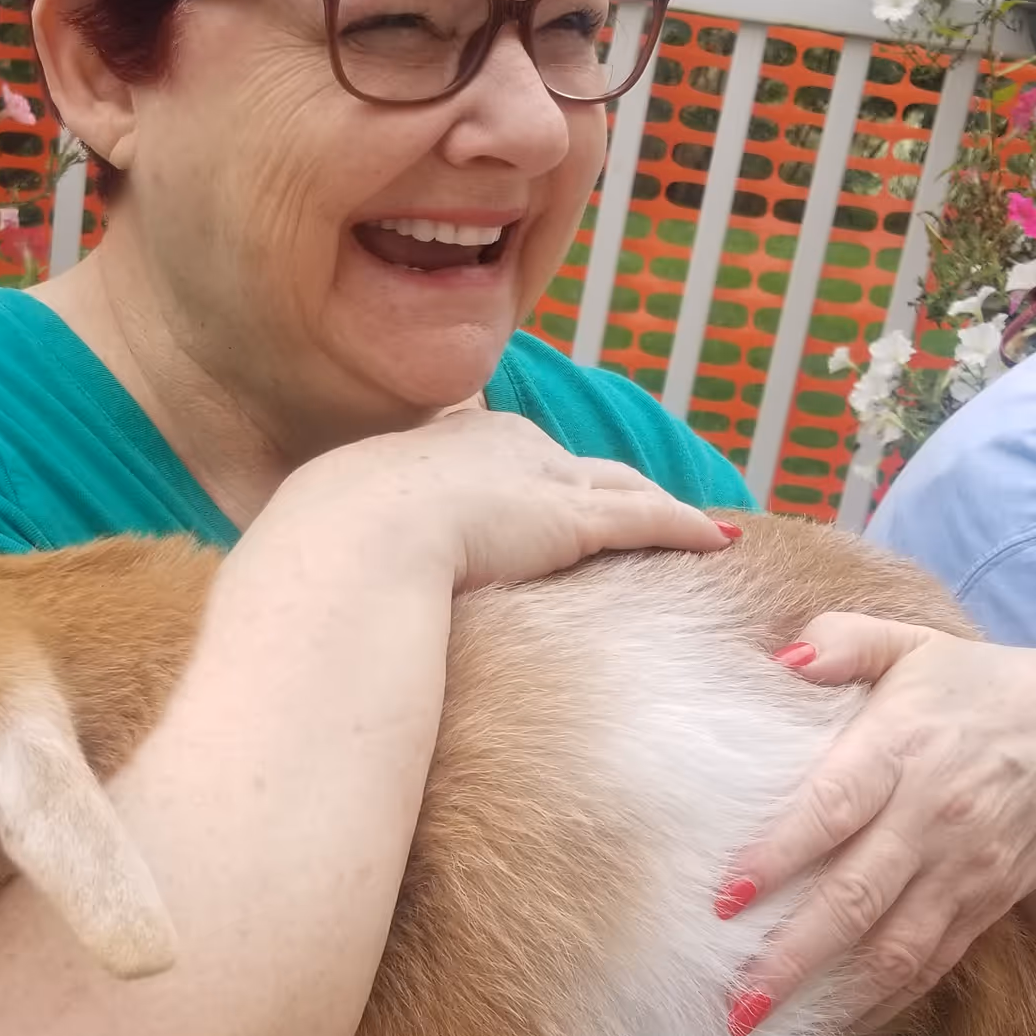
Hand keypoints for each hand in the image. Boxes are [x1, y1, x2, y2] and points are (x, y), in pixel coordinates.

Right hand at [296, 408, 736, 592]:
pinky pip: (647, 520)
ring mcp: (540, 478)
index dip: (535, 478)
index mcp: (440, 445)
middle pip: (573, 465)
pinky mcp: (572, 518)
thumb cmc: (326, 555)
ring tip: (696, 525)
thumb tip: (316, 590)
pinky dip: (686, 529)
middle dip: (607, 486)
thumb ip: (349, 552)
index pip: (505, 457)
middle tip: (637, 507)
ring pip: (618, 487)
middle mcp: (500, 445)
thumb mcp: (336, 537)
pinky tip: (719, 541)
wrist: (349, 545)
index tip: (552, 495)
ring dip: (659, 507)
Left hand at [719, 613, 1035, 1034]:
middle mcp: (931, 819)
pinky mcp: (982, 906)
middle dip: (791, 955)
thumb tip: (783, 654)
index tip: (723, 897)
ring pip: (893, 947)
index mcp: (902, 749)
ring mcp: (961, 871)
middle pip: (855, 897)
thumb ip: (846, 642)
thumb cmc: (972, 688)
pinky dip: (880, 1000)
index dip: (778, 855)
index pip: (832, 808)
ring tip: (759, 1030)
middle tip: (732, 999)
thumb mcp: (915, 645)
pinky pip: (930, 965)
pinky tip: (829, 1025)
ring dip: (828, 995)